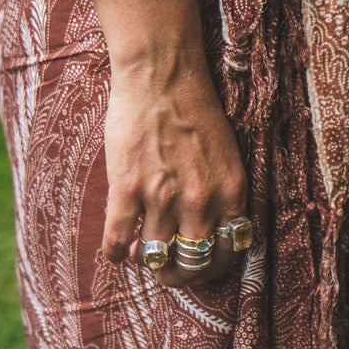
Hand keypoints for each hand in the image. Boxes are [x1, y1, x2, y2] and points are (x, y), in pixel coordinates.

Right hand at [101, 47, 247, 286]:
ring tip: (141, 254)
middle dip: (180, 275)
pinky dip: (116, 253)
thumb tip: (211, 228)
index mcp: (231, 191)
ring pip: (157, 258)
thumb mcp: (227, 153)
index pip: (230, 252)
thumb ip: (222, 191)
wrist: (162, 73)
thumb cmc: (194, 107)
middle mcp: (201, 201)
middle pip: (193, 264)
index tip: (200, 265)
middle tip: (168, 271)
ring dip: (148, 262)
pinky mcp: (127, 189)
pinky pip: (119, 242)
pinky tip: (116, 248)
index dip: (214, 267)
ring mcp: (163, 197)